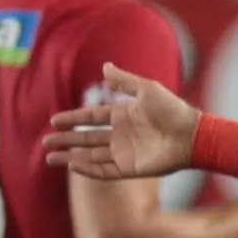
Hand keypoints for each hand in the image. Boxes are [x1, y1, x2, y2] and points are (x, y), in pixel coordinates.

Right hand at [44, 63, 196, 178]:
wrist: (191, 135)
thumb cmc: (172, 109)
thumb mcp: (146, 89)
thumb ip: (124, 80)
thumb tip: (104, 67)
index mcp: (123, 115)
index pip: (91, 118)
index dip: (73, 119)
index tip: (55, 120)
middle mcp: (121, 135)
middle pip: (86, 138)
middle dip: (66, 140)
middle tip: (46, 141)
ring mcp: (124, 153)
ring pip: (90, 156)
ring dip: (70, 157)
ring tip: (50, 158)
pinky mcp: (130, 169)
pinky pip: (104, 170)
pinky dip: (88, 169)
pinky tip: (73, 166)